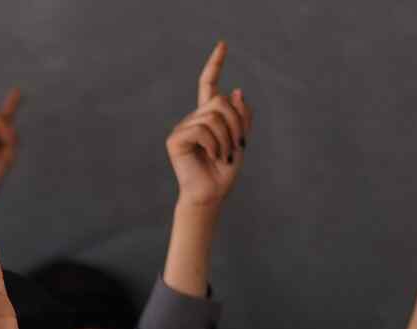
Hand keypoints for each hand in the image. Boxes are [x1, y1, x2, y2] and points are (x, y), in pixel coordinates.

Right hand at [165, 42, 250, 209]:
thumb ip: (241, 116)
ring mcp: (182, 129)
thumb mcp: (240, 139)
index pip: (209, 84)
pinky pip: (202, 130)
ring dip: (227, 137)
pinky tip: (214, 157)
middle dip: (236, 123)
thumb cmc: (224, 171)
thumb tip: (235, 91)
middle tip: (237, 146)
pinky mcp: (175, 140)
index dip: (215, 64)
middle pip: (220, 102)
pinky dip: (215, 144)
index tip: (223, 44)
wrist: (211, 194)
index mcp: (207, 116)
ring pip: (213, 116)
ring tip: (225, 155)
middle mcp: (193, 119)